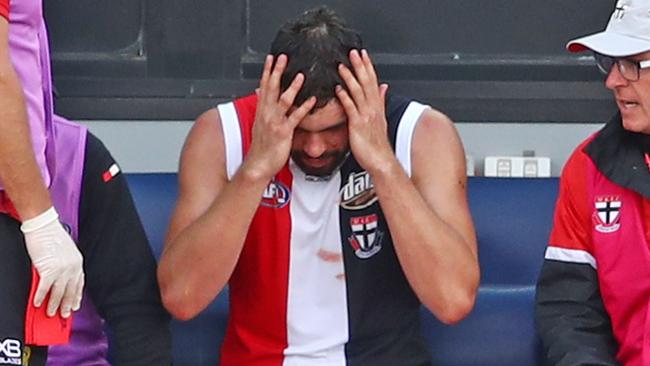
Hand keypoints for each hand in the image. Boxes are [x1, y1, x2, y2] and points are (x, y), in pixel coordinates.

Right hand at [21, 206, 83, 317]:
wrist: (44, 226)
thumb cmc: (53, 236)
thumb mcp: (66, 252)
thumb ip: (66, 265)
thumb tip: (61, 277)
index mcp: (78, 263)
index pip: (79, 284)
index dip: (76, 296)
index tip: (75, 305)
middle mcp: (72, 267)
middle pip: (70, 291)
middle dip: (67, 305)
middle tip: (64, 315)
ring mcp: (62, 269)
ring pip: (59, 292)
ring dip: (54, 305)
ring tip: (51, 313)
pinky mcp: (49, 269)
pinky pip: (45, 288)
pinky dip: (41, 297)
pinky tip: (38, 303)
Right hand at [244, 54, 316, 179]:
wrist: (258, 165)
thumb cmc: (261, 147)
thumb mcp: (259, 123)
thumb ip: (262, 106)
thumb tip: (259, 92)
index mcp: (261, 111)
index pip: (264, 86)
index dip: (268, 71)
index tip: (271, 58)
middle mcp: (266, 114)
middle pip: (272, 88)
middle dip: (277, 72)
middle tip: (283, 57)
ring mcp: (274, 122)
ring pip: (284, 101)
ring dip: (292, 87)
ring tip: (301, 75)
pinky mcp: (283, 132)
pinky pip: (295, 118)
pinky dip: (304, 108)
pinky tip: (312, 100)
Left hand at [336, 49, 392, 174]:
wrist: (381, 161)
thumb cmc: (377, 144)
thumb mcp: (380, 119)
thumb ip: (380, 101)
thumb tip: (383, 88)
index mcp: (377, 107)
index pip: (373, 81)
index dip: (368, 66)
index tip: (362, 53)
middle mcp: (373, 109)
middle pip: (367, 82)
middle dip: (360, 66)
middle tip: (353, 52)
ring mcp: (366, 116)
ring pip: (359, 92)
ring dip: (350, 78)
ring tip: (342, 66)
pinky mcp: (358, 125)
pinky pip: (351, 108)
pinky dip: (345, 98)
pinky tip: (338, 89)